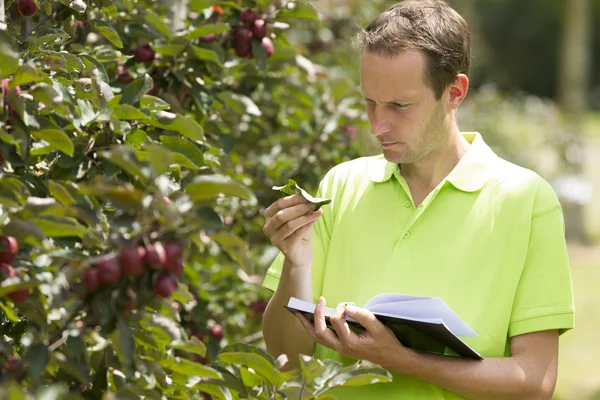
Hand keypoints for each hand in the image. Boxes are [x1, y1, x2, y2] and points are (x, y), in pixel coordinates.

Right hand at [263, 194, 321, 266]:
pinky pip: (296, 234)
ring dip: (305, 216)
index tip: (307, 195)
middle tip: (314, 203)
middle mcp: (268, 227)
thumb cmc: (300, 231)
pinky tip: (314, 220)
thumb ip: (302, 207)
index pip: (279, 203)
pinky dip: (306, 225)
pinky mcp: (284, 248)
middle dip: (299, 207)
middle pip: (282, 214)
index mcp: (269, 215)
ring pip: (289, 225)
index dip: (294, 198)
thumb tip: (311, 198)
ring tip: (318, 211)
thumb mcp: (300, 216)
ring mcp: (274, 239)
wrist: (302, 252)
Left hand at [295, 297, 409, 368]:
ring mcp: (339, 349)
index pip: (336, 321)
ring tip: (299, 313)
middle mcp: (341, 347)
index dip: (340, 308)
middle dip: (316, 316)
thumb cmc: (385, 341)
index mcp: (350, 342)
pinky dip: (314, 329)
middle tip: (318, 301)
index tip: (347, 304)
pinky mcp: (340, 347)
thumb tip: (347, 308)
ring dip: (308, 325)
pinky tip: (310, 320)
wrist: (391, 357)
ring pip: (318, 338)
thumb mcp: (377, 326)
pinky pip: (323, 339)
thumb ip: (362, 315)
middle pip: (320, 333)